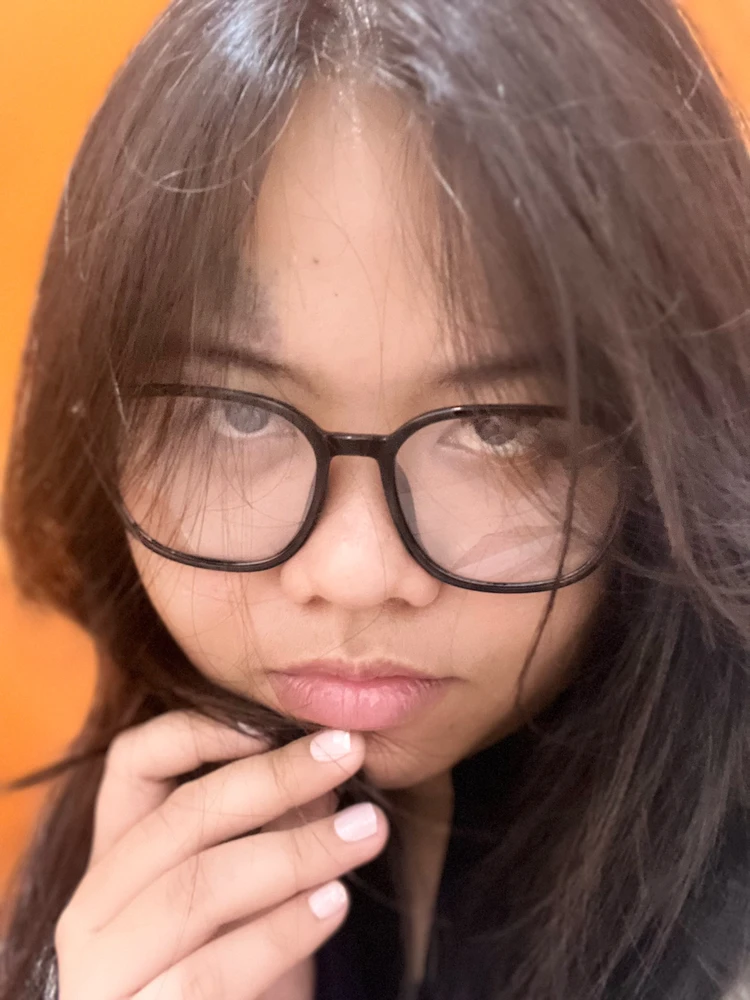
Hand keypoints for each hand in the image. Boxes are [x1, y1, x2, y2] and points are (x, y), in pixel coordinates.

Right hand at [53, 710, 387, 998]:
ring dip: (297, 850)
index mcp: (114, 862)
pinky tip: (335, 904)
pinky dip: (281, 929)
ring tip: (367, 831)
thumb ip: (273, 831)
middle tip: (349, 753)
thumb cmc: (242, 980)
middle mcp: (91, 911)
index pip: (132, 762)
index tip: (276, 721)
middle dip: (275, 778)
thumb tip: (320, 761)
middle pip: (180, 816)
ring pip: (199, 887)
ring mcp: (103, 974)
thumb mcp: (257, 896)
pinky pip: (211, 968)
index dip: (198, 729)